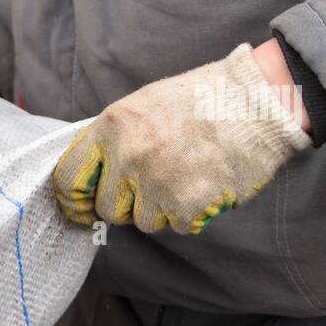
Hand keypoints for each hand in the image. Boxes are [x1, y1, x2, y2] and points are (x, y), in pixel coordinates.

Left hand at [52, 43, 311, 233]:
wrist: (258, 99)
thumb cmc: (201, 100)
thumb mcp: (142, 106)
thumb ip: (112, 140)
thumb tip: (89, 176)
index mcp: (111, 127)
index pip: (67, 178)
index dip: (73, 200)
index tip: (80, 208)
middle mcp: (128, 156)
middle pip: (107, 208)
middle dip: (126, 205)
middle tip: (155, 184)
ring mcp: (156, 181)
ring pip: (143, 221)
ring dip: (162, 209)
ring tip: (186, 176)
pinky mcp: (186, 204)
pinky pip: (175, 225)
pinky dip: (190, 213)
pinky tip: (205, 183)